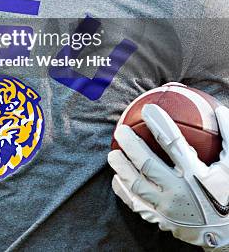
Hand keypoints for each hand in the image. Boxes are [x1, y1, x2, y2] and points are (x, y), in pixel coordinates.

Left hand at [108, 104, 228, 249]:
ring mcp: (168, 209)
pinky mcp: (162, 221)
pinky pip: (137, 206)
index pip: (173, 144)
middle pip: (147, 164)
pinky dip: (125, 192)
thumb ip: (228, 137)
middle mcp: (179, 192)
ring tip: (113, 155)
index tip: (148, 109)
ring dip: (123, 168)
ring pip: (137, 186)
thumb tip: (220, 110)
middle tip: (120, 131)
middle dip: (131, 146)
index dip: (159, 124)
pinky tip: (117, 181)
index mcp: (196, 175)